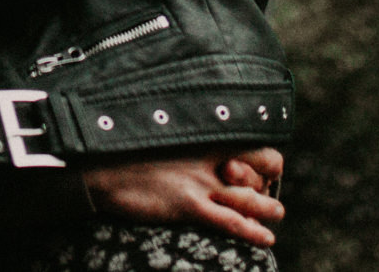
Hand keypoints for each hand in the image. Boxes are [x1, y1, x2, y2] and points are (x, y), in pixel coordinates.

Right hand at [83, 149, 285, 245]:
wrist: (102, 170)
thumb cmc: (127, 155)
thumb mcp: (162, 140)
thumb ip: (186, 143)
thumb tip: (198, 150)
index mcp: (201, 139)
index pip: (247, 143)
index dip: (261, 158)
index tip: (264, 168)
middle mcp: (206, 159)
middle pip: (255, 170)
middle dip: (267, 183)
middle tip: (269, 192)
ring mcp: (198, 182)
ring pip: (247, 198)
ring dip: (268, 208)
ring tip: (277, 214)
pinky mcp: (188, 205)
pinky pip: (229, 221)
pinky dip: (251, 231)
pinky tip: (267, 239)